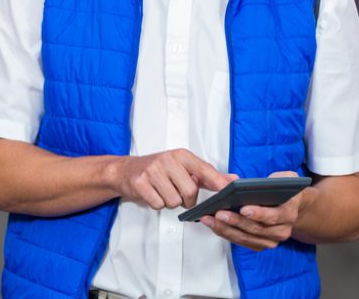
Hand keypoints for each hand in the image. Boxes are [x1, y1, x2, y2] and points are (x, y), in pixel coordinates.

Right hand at [112, 149, 232, 210]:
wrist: (125, 170)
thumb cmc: (158, 170)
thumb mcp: (183, 167)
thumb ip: (208, 175)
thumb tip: (233, 179)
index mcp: (181, 155)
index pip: (204, 169)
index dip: (217, 181)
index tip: (228, 189)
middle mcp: (168, 160)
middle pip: (190, 191)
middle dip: (187, 199)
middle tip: (178, 193)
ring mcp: (153, 171)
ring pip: (174, 201)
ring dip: (170, 202)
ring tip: (163, 191)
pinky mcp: (140, 183)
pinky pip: (158, 205)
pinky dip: (157, 204)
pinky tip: (153, 193)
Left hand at [199, 171, 313, 251]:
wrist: (292, 207)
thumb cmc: (285, 191)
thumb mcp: (286, 178)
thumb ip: (276, 178)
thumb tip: (255, 184)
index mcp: (289, 213)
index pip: (274, 216)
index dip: (258, 213)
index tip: (243, 208)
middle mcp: (282, 231)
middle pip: (256, 229)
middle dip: (235, 221)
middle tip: (219, 213)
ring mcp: (271, 240)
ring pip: (246, 238)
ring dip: (226, 229)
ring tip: (210, 219)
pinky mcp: (261, 244)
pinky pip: (241, 241)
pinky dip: (227, 233)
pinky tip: (214, 224)